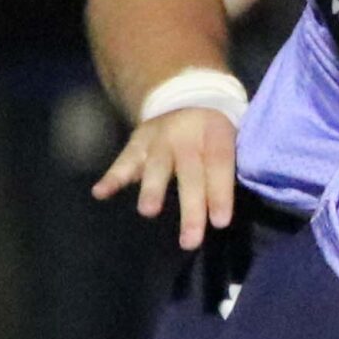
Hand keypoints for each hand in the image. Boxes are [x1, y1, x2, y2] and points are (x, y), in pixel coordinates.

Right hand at [92, 107, 236, 250]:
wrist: (186, 97)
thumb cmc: (215, 133)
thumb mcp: (234, 138)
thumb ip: (233, 165)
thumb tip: (238, 202)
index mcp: (216, 133)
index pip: (220, 165)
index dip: (221, 193)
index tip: (220, 222)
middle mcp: (186, 136)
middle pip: (190, 174)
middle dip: (191, 209)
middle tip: (190, 240)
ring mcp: (159, 139)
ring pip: (156, 166)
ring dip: (152, 189)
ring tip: (148, 212)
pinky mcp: (137, 142)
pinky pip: (124, 160)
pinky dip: (112, 176)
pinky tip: (100, 193)